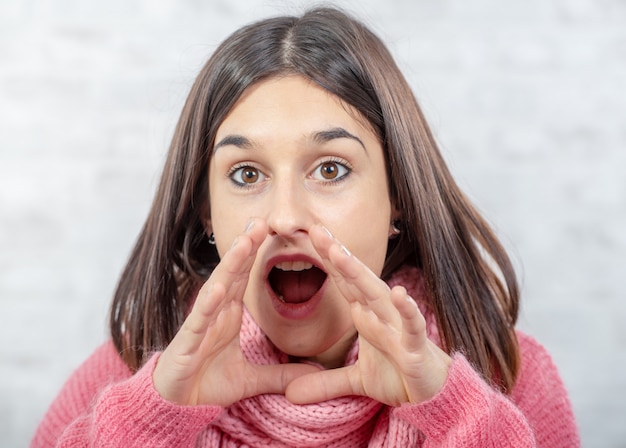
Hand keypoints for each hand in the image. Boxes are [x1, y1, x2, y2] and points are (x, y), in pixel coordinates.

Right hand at [153, 218, 317, 406]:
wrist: (174, 408)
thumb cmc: (206, 385)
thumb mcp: (251, 380)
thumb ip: (280, 375)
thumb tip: (311, 374)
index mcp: (228, 315)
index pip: (243, 278)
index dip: (255, 254)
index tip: (270, 230)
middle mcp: (214, 313)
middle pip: (231, 274)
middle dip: (245, 247)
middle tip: (260, 221)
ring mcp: (200, 325)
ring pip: (216, 288)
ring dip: (229, 265)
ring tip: (243, 242)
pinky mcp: (187, 343)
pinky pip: (199, 320)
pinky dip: (208, 304)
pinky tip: (218, 287)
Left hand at [286, 224, 451, 406]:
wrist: (436, 396)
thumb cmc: (399, 376)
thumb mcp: (355, 382)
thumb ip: (324, 383)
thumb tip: (289, 394)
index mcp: (367, 315)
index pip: (344, 282)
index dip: (328, 259)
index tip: (310, 233)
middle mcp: (381, 314)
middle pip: (356, 280)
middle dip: (337, 255)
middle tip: (316, 229)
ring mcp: (399, 328)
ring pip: (379, 295)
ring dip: (360, 275)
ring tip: (340, 253)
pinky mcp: (416, 347)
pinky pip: (412, 326)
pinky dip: (407, 310)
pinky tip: (400, 294)